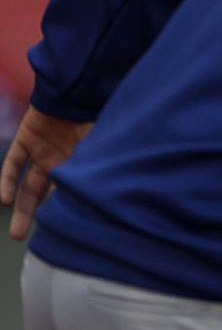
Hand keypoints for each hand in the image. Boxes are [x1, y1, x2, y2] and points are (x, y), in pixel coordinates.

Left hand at [1, 106, 95, 240]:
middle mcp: (61, 160)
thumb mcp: (104, 150)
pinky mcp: (26, 140)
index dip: (69, 210)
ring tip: (19, 233)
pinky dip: (7, 181)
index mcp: (82, 162)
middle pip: (47, 195)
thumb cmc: (98, 118)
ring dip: (23, 209)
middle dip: (40, 218)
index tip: (68, 232)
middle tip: (34, 240)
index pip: (71, 191)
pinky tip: (5, 200)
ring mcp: (43, 151)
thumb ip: (100, 172)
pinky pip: (13, 164)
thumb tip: (104, 201)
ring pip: (28, 186)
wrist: (79, 89)